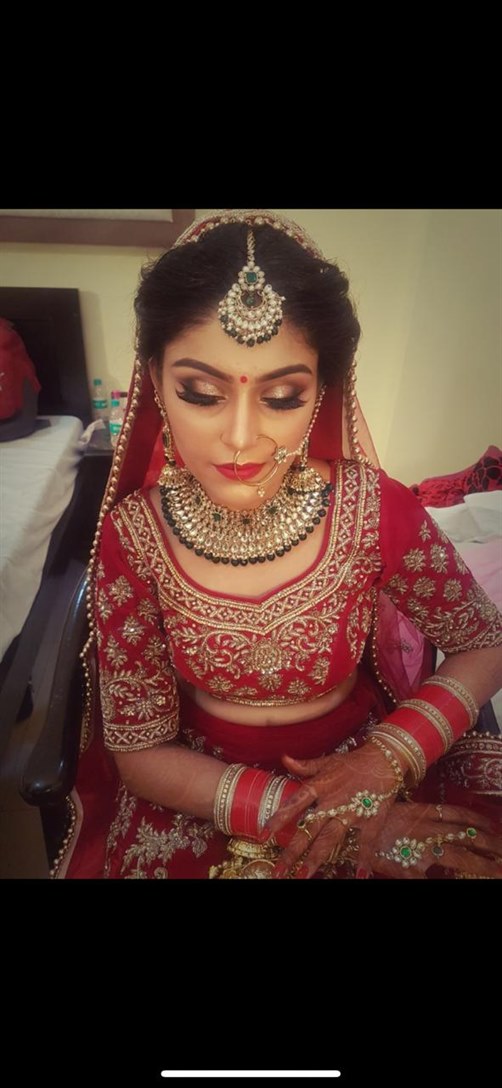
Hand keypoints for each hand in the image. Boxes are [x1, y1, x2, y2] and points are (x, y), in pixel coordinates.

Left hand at [263, 741, 403, 878]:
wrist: (385, 757)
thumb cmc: (353, 761)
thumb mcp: (327, 761)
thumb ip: (305, 765)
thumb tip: (284, 759)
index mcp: (319, 786)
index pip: (293, 804)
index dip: (277, 819)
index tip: (262, 835)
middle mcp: (332, 801)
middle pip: (308, 829)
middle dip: (292, 852)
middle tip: (279, 871)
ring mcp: (351, 811)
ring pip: (330, 838)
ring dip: (316, 858)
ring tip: (304, 875)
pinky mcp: (371, 818)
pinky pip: (366, 842)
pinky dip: (364, 858)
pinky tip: (360, 875)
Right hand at [372, 801, 501, 878]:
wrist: (347, 833)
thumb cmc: (369, 818)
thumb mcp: (396, 812)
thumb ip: (419, 818)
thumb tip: (439, 824)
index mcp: (423, 812)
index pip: (459, 814)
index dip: (478, 820)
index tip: (493, 826)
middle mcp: (427, 830)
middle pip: (468, 835)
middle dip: (490, 844)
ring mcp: (422, 850)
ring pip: (460, 857)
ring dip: (483, 864)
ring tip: (499, 869)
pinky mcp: (411, 870)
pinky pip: (433, 880)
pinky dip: (447, 881)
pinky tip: (460, 883)